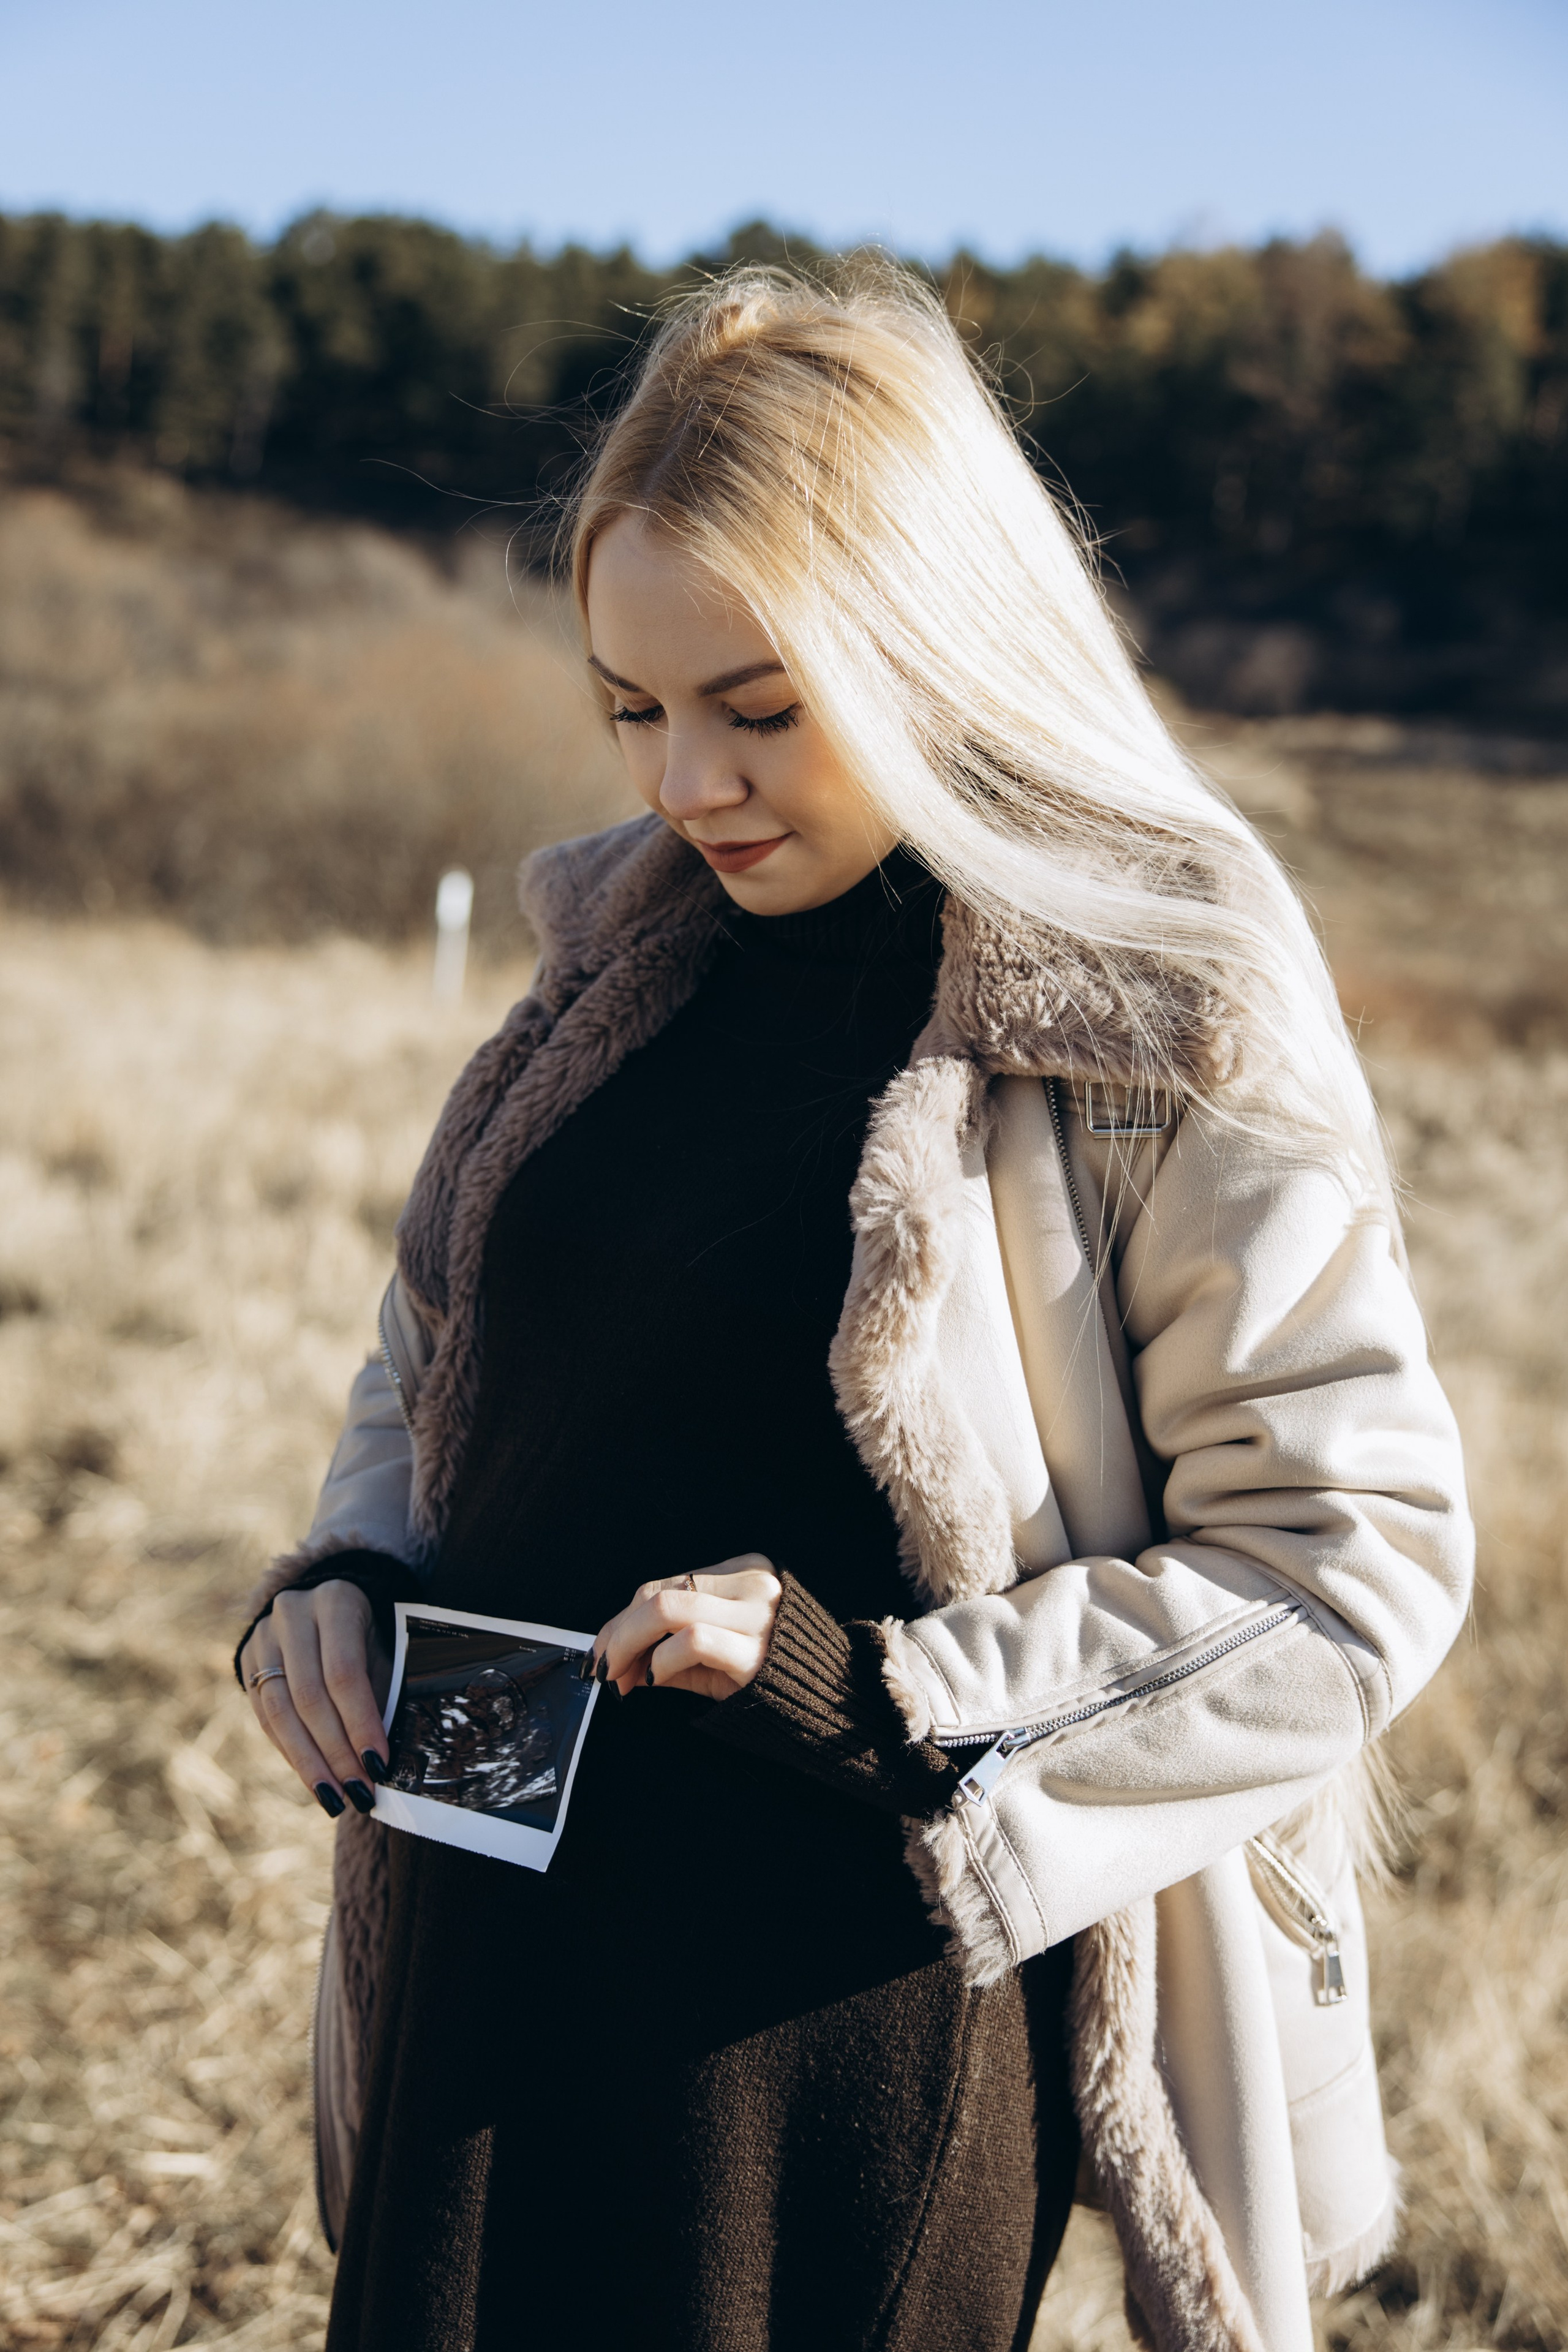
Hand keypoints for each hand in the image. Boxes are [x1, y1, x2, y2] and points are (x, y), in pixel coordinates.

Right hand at [239, 1580, 392, 1817]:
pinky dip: (291, 1753)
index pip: (345, 1673)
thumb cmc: (367, 1635)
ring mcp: (263, 1635)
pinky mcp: (246, 1659)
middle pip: (310, 1696)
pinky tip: (314, 1779)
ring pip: (280, 1712)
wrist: (324, 1604)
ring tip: (336, 1798)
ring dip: (310, 1763)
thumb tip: (384, 1763)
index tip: (379, 1765)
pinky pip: (265, 1717)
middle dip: (336, 1752)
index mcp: (336, 1601)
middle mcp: (293, 1613)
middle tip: (359, 1792)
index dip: (360, 1723)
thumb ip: (382, 1694)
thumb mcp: (381, 1650)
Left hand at [590, 1554, 782, 1702]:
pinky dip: (660, 1660)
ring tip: (620, 1677)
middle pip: (659, 1594)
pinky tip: (653, 1679)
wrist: (838, 1706)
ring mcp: (758, 1616)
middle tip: (602, 1668)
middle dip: (617, 1634)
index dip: (622, 1619)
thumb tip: (617, 1660)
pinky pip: (692, 1640)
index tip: (602, 1651)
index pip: (665, 1584)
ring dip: (628, 1645)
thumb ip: (672, 1648)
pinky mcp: (757, 1652)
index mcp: (744, 1574)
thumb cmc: (773, 1679)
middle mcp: (752, 1586)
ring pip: (668, 1609)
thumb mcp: (721, 1652)